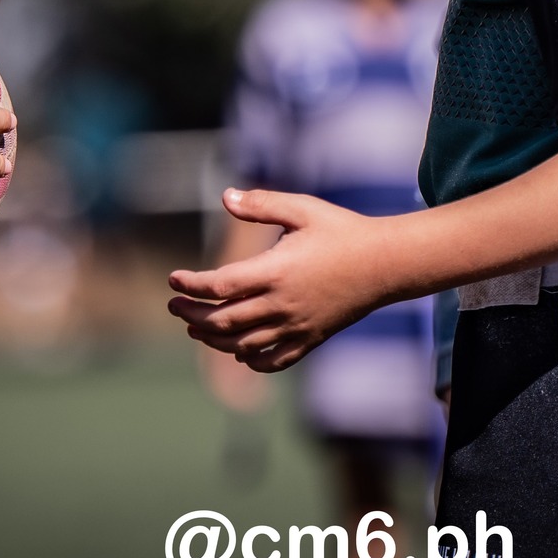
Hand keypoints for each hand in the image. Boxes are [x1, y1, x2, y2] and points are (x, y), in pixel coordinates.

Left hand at [167, 189, 391, 372]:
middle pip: (223, 320)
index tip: (173, 279)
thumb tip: (224, 196)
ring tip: (195, 327)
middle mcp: (282, 304)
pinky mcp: (310, 340)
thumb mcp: (302, 209)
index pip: (219, 286)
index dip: (191, 285)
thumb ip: (261, 204)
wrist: (385, 263)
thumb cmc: (341, 230)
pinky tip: (239, 351)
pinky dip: (250, 360)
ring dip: (213, 339)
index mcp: (276, 271)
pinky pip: (273, 361)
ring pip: (242, 345)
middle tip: (174, 305)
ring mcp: (296, 327)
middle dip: (192, 314)